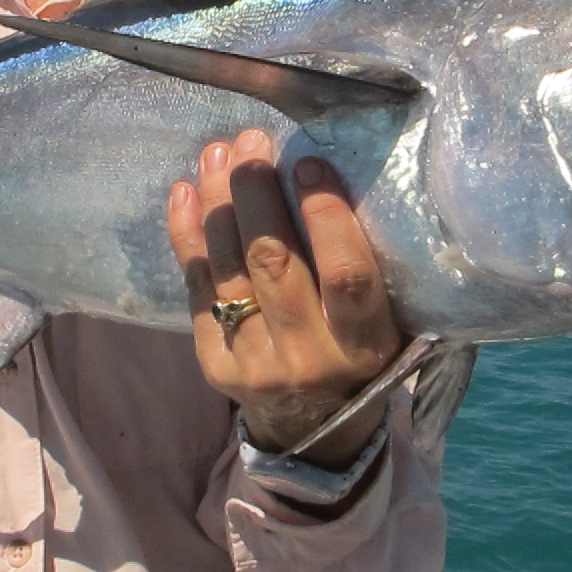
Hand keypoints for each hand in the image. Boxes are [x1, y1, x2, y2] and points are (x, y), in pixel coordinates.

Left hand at [167, 129, 403, 469]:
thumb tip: (323, 173)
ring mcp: (257, 366)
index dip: (326, 216)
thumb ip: (362, 266)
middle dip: (257, 194)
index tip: (308, 161)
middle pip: (274, 264)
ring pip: (229, 272)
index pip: (346, 277)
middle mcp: (309, 359)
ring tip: (218, 153)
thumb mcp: (385, 322)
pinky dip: (188, 238)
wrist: (319, 429)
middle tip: (251, 142)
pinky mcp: (216, 366)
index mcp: (365, 346)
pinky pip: (196, 292)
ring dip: (220, 204)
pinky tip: (186, 193)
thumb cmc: (360, 351)